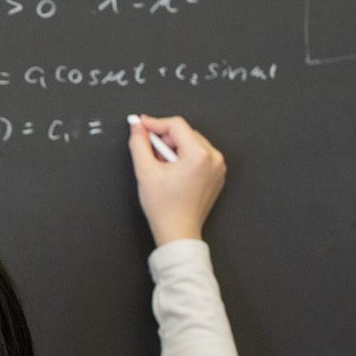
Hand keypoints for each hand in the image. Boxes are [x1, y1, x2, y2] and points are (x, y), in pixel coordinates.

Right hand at [128, 114, 225, 244]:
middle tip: (152, 156)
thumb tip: (137, 127)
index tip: (141, 125)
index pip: (176, 125)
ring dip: (174, 149)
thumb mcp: (145, 172)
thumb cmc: (165, 209)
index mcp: (199, 155)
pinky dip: (185, 158)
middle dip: (165, 140)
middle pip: (185, 133)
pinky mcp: (217, 174)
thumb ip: (139, 143)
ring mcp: (218, 167)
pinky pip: (199, 156)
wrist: (178, 232)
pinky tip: (174, 173)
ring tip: (163, 168)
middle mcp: (213, 158)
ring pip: (191, 143)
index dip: (155, 123)